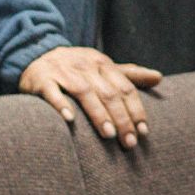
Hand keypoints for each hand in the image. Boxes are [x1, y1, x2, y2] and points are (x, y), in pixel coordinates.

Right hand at [19, 46, 160, 146]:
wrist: (36, 52)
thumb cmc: (76, 67)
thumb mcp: (102, 66)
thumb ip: (129, 74)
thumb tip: (159, 78)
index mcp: (103, 64)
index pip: (125, 88)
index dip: (136, 110)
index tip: (144, 132)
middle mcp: (86, 66)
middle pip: (109, 93)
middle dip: (121, 118)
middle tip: (129, 142)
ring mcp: (64, 72)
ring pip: (85, 92)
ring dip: (98, 114)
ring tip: (109, 135)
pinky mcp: (42, 79)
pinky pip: (52, 92)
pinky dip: (61, 104)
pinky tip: (70, 119)